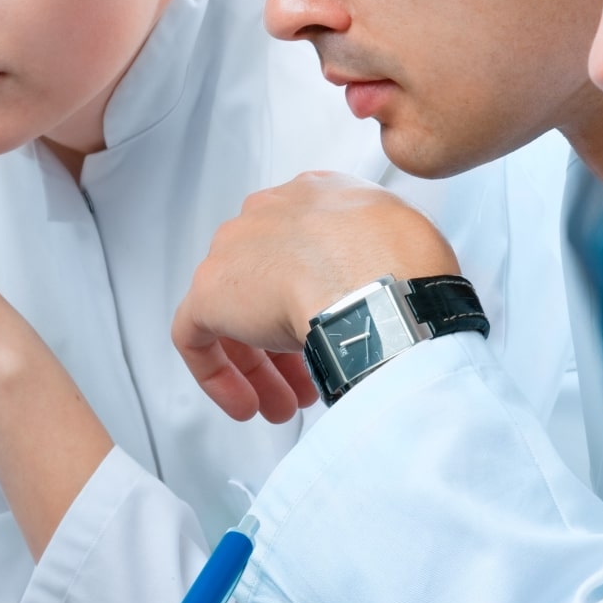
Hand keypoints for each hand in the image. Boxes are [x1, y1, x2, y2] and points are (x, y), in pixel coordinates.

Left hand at [173, 173, 459, 421]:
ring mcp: (234, 250)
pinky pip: (196, 337)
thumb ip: (383, 257)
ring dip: (259, 367)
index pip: (300, 248)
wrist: (376, 280)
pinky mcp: (209, 292)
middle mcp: (269, 213)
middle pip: (264, 281)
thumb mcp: (406, 243)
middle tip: (308, 381)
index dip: (314, 298)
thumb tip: (384, 288)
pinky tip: (247, 404)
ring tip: (285, 405)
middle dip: (285, 340)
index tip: (329, 331)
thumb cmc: (405, 266)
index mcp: (315, 196)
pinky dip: (218, 374)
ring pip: (233, 313)